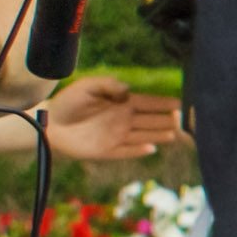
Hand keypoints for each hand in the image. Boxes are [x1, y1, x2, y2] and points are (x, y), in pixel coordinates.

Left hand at [39, 74, 180, 162]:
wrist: (49, 124)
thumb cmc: (68, 103)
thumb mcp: (87, 86)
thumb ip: (108, 85)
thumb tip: (129, 90)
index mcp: (123, 103)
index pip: (150, 103)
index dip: (166, 103)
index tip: (182, 103)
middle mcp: (125, 120)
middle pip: (153, 120)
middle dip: (170, 120)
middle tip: (187, 120)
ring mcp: (118, 136)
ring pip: (146, 136)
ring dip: (160, 135)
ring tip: (177, 134)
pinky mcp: (108, 151)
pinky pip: (128, 151)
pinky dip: (139, 150)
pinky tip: (152, 149)